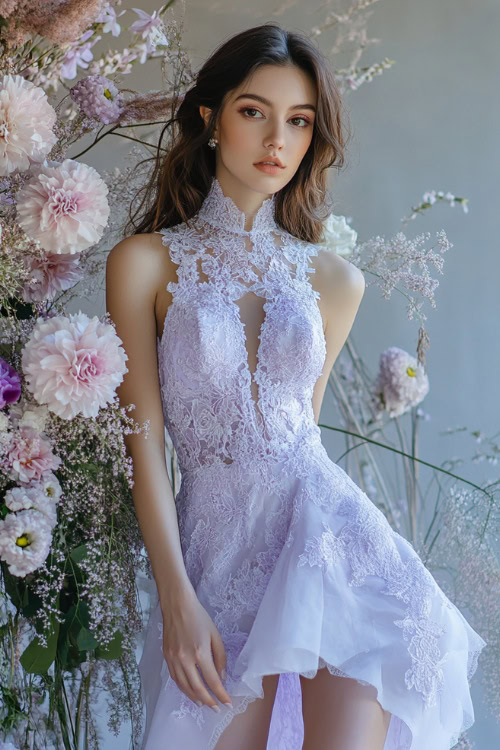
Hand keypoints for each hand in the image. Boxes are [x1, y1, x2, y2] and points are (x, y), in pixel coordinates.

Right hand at [161, 589, 232, 711]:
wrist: (177, 605)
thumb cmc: (199, 617)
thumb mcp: (215, 635)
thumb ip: (220, 657)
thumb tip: (221, 677)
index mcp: (201, 653)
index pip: (212, 681)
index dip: (221, 695)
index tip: (228, 703)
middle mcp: (185, 659)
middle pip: (198, 689)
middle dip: (209, 701)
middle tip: (216, 708)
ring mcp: (174, 660)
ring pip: (184, 687)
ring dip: (195, 698)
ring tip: (204, 704)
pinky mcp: (166, 658)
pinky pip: (175, 679)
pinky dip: (183, 689)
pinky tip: (190, 692)